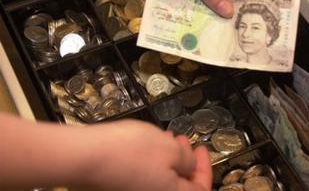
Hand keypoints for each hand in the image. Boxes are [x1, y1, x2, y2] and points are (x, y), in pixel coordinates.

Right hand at [85, 120, 211, 190]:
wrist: (86, 156)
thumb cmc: (131, 152)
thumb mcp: (170, 149)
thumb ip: (188, 160)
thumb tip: (190, 165)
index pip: (200, 188)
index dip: (206, 167)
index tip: (202, 148)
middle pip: (180, 184)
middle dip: (186, 160)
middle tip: (183, 140)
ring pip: (162, 178)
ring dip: (169, 158)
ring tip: (166, 137)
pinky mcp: (123, 186)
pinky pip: (146, 176)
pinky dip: (153, 161)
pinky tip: (149, 144)